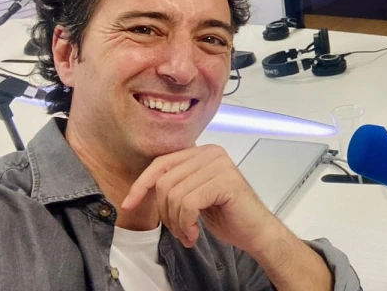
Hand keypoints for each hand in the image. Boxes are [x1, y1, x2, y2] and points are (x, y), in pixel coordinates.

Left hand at [121, 145, 281, 252]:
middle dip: (166, 213)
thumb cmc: (228, 216)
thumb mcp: (194, 196)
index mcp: (202, 152)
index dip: (141, 184)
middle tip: (179, 230)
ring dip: (177, 223)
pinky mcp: (225, 181)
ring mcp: (220, 165)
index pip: (161, 163)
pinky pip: (189, 203)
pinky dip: (187, 224)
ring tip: (188, 233)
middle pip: (165, 181)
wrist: (256, 232)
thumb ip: (176, 184)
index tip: (129, 204)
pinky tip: (195, 234)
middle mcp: (212, 153)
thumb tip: (141, 189)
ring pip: (175, 195)